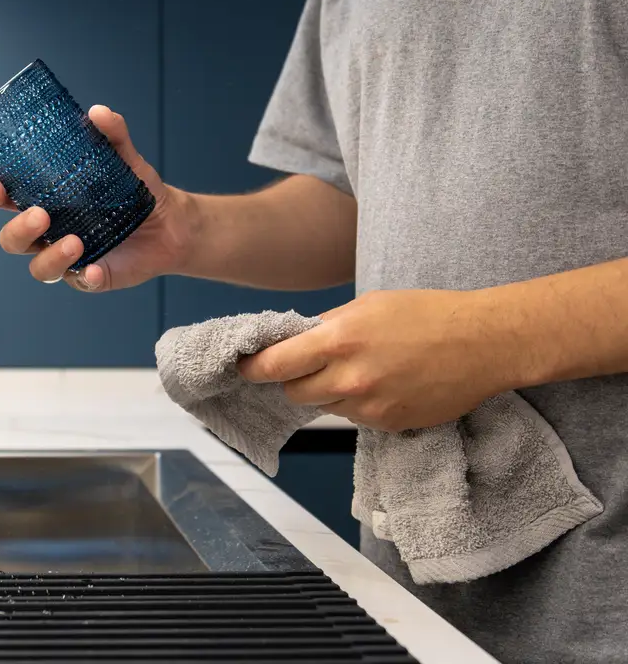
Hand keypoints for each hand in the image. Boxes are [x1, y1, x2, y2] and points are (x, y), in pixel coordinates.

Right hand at [0, 105, 189, 290]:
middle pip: (12, 238)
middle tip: (41, 215)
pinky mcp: (90, 276)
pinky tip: (95, 269)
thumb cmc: (135, 191)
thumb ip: (113, 134)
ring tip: (76, 242)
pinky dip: (85, 277)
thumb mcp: (125, 158)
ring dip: (51, 257)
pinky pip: (79, 282)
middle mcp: (50, 231)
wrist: (170, 223)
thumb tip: (98, 112)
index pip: (6, 200)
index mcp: (47, 200)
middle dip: (18, 228)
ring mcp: (68, 256)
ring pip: (39, 266)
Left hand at [237, 290, 512, 431]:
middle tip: (308, 364)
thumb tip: (293, 339)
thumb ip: (326, 326)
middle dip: (293, 379)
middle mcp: (350, 378)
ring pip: (325, 406)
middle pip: (293, 392)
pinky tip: (384, 382)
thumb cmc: (428, 314)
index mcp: (339, 340)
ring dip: (329, 391)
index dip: (253, 368)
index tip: (244, 366)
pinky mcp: (389, 424)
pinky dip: (359, 403)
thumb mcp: (368, 305)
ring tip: (361, 368)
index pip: (275, 365)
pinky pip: (355, 417)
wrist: (484, 343)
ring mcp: (370, 406)